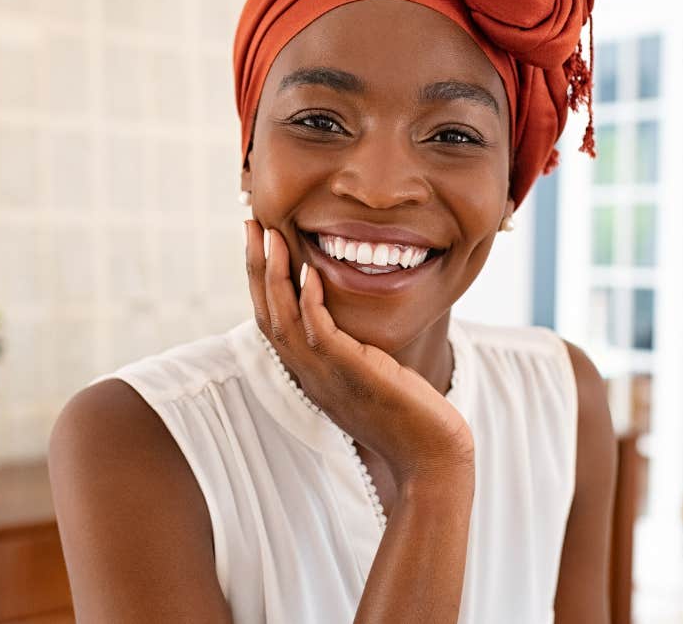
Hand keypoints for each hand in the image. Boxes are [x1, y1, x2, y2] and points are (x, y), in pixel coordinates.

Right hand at [244, 220, 472, 482]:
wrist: (430, 458)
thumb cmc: (409, 417)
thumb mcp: (371, 376)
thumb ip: (354, 351)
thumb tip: (354, 325)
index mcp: (311, 373)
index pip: (272, 320)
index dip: (260, 281)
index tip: (261, 242)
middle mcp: (310, 375)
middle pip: (266, 315)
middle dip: (256, 267)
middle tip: (251, 224)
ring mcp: (326, 376)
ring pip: (283, 320)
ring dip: (274, 275)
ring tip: (272, 235)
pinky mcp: (351, 374)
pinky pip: (319, 332)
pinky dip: (309, 301)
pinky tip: (310, 271)